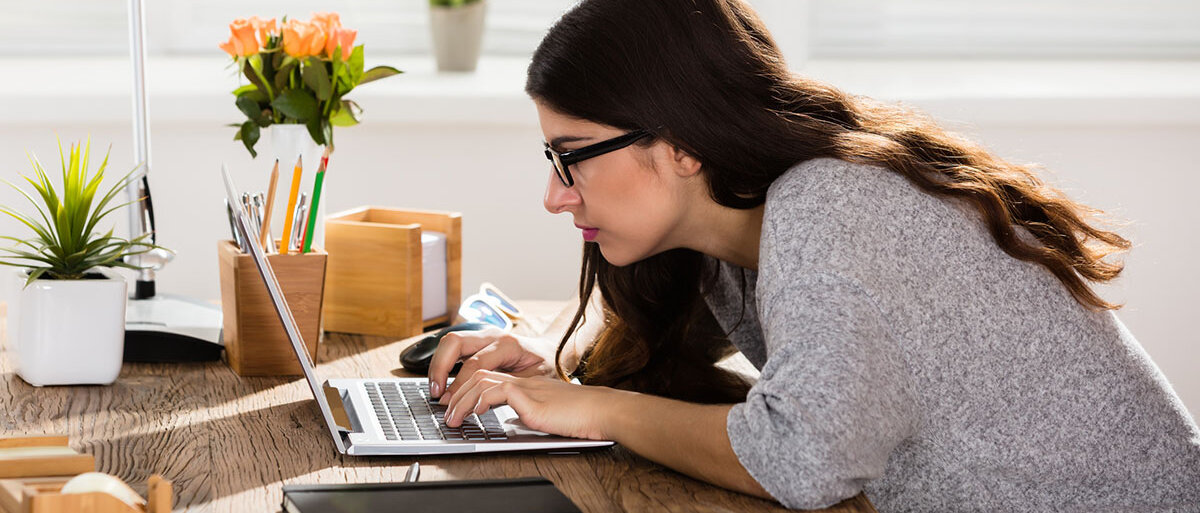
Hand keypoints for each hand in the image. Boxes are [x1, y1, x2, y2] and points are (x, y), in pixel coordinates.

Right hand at [427, 327, 556, 400]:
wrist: (552, 352)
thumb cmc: (544, 367)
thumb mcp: (533, 381)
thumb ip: (509, 388)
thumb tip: (484, 401)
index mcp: (507, 344)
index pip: (474, 363)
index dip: (459, 384)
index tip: (450, 402)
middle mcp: (492, 335)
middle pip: (455, 342)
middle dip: (440, 367)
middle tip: (437, 392)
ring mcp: (483, 336)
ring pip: (450, 341)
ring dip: (438, 364)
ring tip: (436, 389)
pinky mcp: (478, 342)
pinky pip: (454, 348)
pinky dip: (444, 363)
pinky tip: (442, 381)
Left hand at [443, 371, 612, 440]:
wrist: (602, 411)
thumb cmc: (580, 415)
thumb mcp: (545, 412)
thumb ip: (527, 410)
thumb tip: (510, 420)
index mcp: (524, 380)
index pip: (486, 372)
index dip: (464, 386)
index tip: (453, 404)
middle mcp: (522, 377)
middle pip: (476, 370)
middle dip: (455, 390)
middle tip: (444, 411)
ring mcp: (525, 384)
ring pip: (480, 377)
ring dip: (461, 399)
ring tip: (453, 418)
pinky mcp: (530, 396)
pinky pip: (496, 391)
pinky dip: (480, 401)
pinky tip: (475, 414)